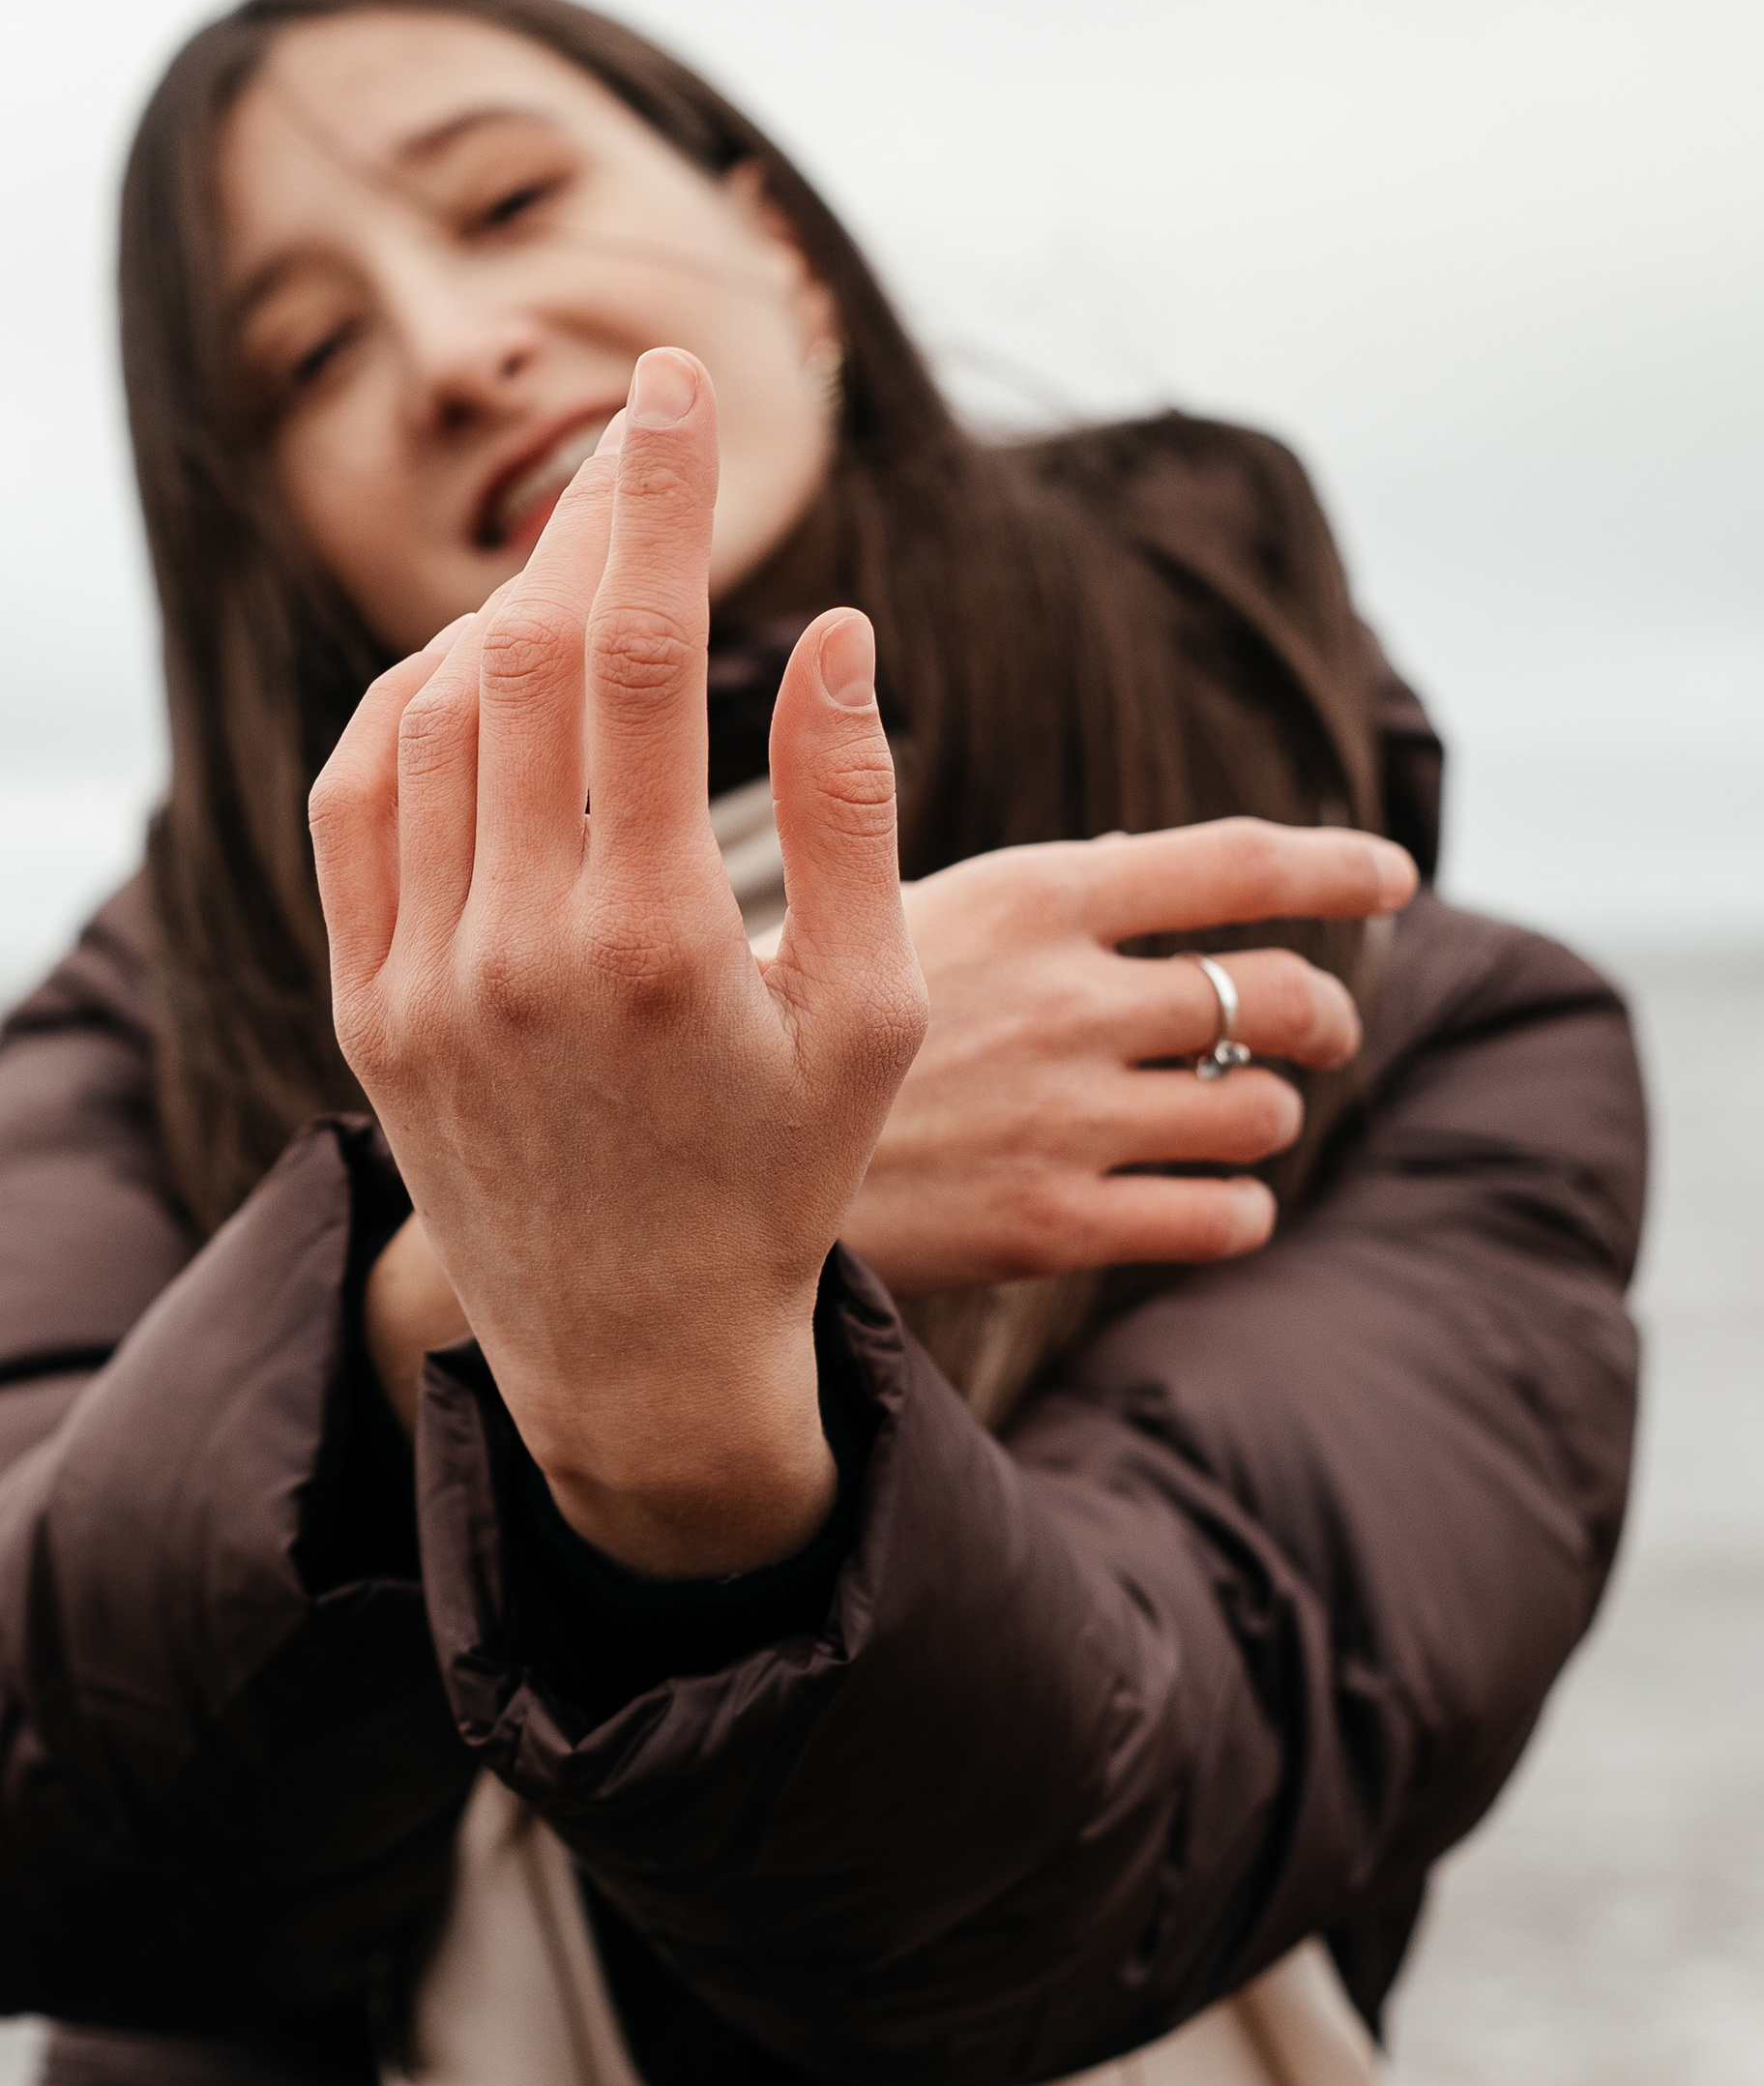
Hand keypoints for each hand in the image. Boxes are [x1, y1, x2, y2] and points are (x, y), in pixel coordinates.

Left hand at [312, 349, 927, 1577]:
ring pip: (431, 712)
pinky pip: (356, 800)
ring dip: (506, 612)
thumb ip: (859, 816)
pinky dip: (408, 704)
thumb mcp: (874, 1014)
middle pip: (530, 655)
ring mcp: (417, 980)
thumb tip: (836, 631)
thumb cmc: (784, 1177)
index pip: (641, 652)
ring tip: (586, 575)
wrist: (632, 1352)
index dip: (656, 496)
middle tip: (637, 439)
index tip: (675, 388)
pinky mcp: (361, 1007)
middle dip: (587, 519)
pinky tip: (477, 669)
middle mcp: (512, 951)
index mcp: (652, 943)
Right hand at [840, 819, 1418, 1296]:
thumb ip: (1032, 899)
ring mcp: (1067, 1116)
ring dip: (1269, 1113)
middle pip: (1278, 993)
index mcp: (1030, 897)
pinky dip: (1239, 1209)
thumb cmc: (787, 1024)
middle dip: (1324, 1011)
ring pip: (1262, 1110)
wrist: (692, 1161)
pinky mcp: (1053, 1224)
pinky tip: (1214, 1205)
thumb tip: (1149, 860)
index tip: (1393, 872)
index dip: (1338, 864)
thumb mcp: (890, 911)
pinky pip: (1221, 1218)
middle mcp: (1067, 1000)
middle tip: (1321, 1027)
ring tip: (1239, 1120)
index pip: (1237, 863)